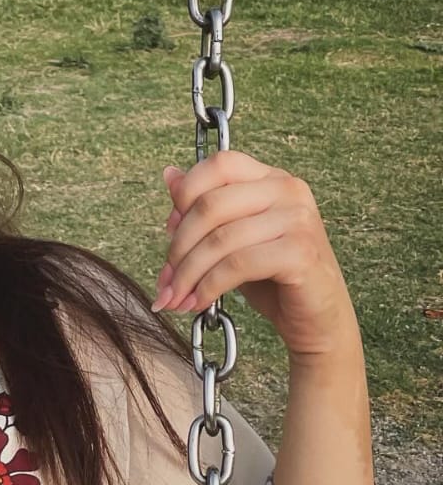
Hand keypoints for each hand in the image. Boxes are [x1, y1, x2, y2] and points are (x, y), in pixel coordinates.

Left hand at [152, 149, 357, 357]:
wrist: (318, 320)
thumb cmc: (274, 277)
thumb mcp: (232, 237)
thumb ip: (204, 207)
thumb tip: (169, 176)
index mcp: (271, 178)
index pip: (218, 164)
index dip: (184, 195)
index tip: (169, 231)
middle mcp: (288, 190)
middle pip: (211, 204)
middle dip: (178, 247)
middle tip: (167, 279)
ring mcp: (298, 219)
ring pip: (220, 239)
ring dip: (188, 274)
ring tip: (176, 297)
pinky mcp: (301, 252)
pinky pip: (238, 264)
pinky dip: (209, 286)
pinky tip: (199, 301)